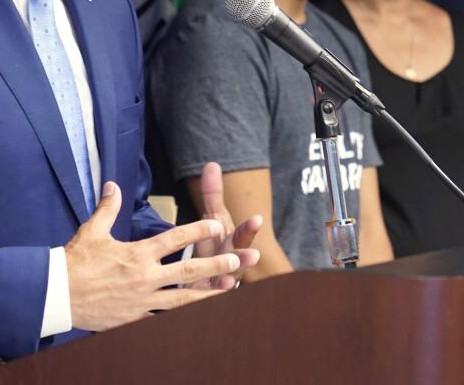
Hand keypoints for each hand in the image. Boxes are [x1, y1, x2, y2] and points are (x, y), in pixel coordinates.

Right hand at [66, 181, 243, 331]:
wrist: (57, 295)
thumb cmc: (75, 262)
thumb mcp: (92, 231)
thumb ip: (108, 208)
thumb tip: (113, 185)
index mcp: (137, 254)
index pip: (174, 239)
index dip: (198, 230)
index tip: (216, 223)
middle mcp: (144, 278)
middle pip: (188, 271)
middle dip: (215, 265)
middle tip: (237, 261)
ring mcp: (142, 301)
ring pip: (182, 300)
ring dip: (208, 295)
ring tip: (230, 292)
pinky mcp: (135, 319)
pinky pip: (163, 319)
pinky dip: (182, 317)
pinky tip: (198, 316)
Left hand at [190, 162, 262, 288]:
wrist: (211, 277)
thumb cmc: (213, 246)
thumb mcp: (213, 220)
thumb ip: (212, 195)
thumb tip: (212, 164)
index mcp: (230, 242)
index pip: (241, 234)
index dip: (248, 228)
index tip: (256, 219)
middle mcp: (230, 262)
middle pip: (238, 259)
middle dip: (245, 256)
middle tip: (254, 254)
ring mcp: (222, 282)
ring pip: (227, 282)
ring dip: (228, 281)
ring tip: (228, 281)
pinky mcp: (207, 298)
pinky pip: (208, 299)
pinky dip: (209, 299)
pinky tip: (209, 297)